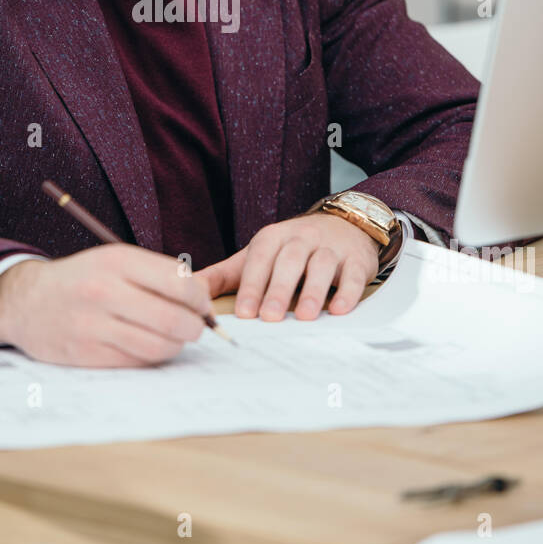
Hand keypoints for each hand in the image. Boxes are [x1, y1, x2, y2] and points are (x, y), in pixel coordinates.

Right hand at [0, 244, 211, 366]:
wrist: (24, 301)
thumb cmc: (81, 279)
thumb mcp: (114, 260)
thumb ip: (156, 274)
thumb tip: (203, 298)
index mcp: (117, 261)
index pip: (180, 282)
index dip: (201, 298)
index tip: (202, 304)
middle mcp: (105, 291)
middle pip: (174, 318)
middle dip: (196, 327)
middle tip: (195, 327)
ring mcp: (94, 325)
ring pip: (160, 345)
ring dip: (177, 345)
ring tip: (173, 337)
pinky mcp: (87, 354)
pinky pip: (138, 361)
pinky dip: (152, 356)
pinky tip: (149, 346)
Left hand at [193, 214, 380, 320]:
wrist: (343, 226)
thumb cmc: (291, 250)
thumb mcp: (255, 256)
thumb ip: (222, 275)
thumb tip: (186, 290)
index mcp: (273, 238)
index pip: (259, 258)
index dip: (252, 285)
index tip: (245, 314)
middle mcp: (302, 238)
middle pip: (290, 261)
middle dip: (279, 289)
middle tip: (271, 317)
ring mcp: (331, 247)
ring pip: (321, 265)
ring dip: (312, 291)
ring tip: (305, 316)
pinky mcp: (356, 259)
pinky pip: (353, 274)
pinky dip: (348, 291)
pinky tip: (339, 309)